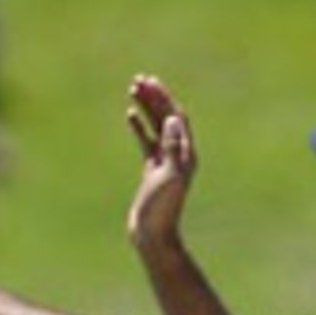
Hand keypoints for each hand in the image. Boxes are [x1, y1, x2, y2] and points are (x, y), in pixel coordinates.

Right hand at [125, 74, 196, 253]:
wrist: (152, 234)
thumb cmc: (162, 208)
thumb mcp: (169, 175)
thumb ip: (171, 147)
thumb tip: (172, 119)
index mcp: (185, 153)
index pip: (176, 117)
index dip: (164, 98)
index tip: (150, 83)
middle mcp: (178, 154)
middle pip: (166, 117)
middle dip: (154, 97)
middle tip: (139, 80)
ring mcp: (164, 161)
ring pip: (155, 126)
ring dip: (146, 107)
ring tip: (133, 89)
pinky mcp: (152, 170)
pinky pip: (146, 141)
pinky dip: (139, 127)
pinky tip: (130, 114)